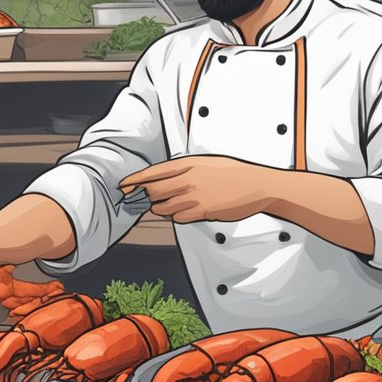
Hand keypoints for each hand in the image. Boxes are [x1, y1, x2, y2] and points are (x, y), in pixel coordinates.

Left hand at [119, 156, 276, 223]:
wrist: (257, 184)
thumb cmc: (235, 172)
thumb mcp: (207, 163)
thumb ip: (186, 169)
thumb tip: (166, 178)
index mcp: (189, 164)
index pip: (153, 172)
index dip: (135, 180)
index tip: (124, 185)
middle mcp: (188, 179)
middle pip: (153, 191)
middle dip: (145, 197)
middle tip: (142, 199)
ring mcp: (194, 196)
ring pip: (163, 207)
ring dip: (161, 208)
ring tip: (170, 205)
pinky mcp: (202, 211)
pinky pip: (179, 218)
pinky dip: (178, 216)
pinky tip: (187, 211)